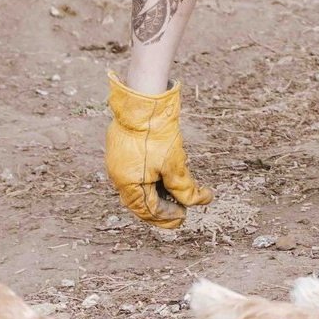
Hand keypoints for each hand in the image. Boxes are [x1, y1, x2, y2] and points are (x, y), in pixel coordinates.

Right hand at [105, 73, 211, 228]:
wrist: (143, 102)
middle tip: (179, 211)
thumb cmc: (156, 134)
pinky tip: (163, 175)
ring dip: (157, 194)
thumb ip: (184, 188)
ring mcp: (118, 164)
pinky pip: (136, 174)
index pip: (148, 210)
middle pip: (140, 203)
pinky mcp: (121, 151)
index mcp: (128, 184)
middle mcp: (119, 177)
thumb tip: (200, 201)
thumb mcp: (174, 164)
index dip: (167, 216)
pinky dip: (151, 180)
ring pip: (138, 188)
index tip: (184, 214)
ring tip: (174, 194)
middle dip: (161, 210)